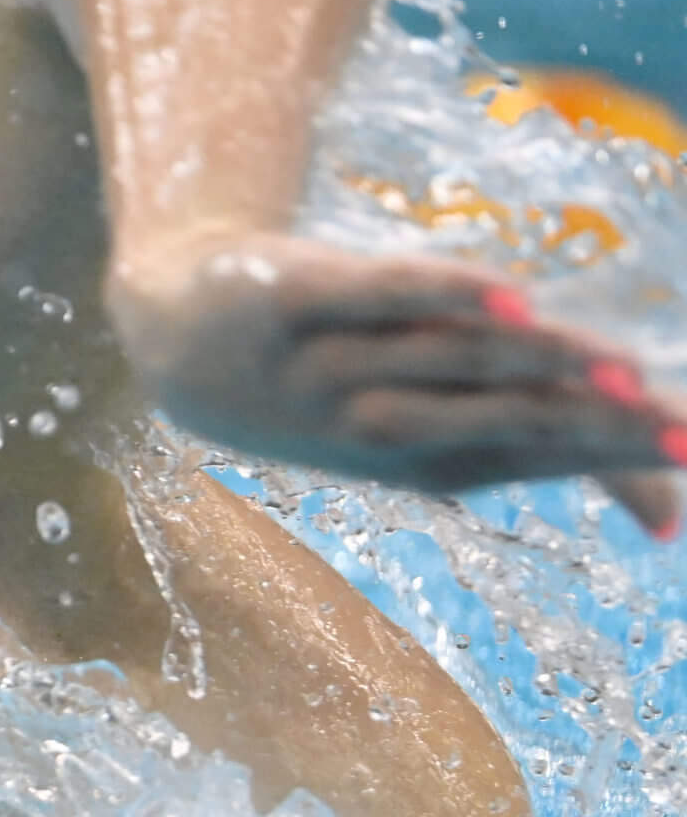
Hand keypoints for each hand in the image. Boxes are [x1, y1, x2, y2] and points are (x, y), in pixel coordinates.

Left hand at [111, 232, 686, 538]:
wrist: (179, 334)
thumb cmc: (341, 379)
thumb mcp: (436, 428)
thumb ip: (550, 454)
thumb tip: (671, 522)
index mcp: (418, 459)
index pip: (526, 457)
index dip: (606, 455)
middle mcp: (372, 423)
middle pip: (491, 420)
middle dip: (580, 422)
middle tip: (668, 422)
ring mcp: (323, 364)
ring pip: (439, 362)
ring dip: (527, 361)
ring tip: (612, 364)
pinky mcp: (283, 299)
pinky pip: (364, 298)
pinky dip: (429, 295)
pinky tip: (501, 294)